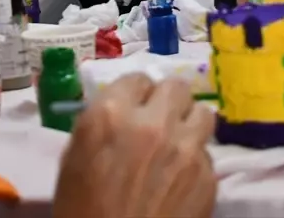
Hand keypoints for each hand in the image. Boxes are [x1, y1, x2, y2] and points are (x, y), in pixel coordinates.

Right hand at [54, 74, 215, 217]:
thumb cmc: (81, 211)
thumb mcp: (75, 158)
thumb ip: (101, 124)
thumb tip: (122, 110)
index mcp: (111, 114)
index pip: (136, 78)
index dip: (135, 93)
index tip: (134, 106)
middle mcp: (154, 123)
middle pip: (176, 87)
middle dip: (167, 100)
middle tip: (159, 118)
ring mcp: (186, 150)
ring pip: (204, 113)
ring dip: (189, 123)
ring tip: (179, 141)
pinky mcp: (209, 178)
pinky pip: (208, 154)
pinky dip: (196, 161)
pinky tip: (180, 179)